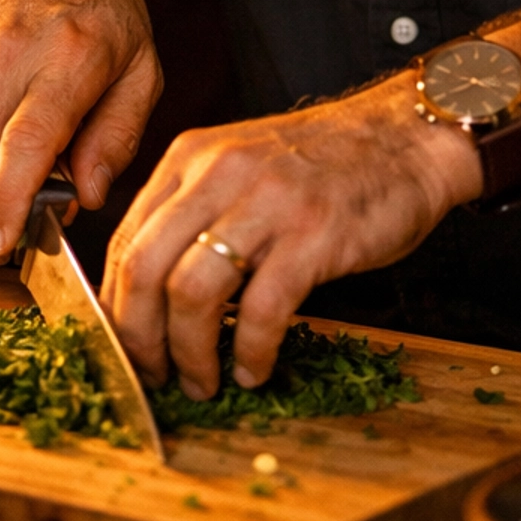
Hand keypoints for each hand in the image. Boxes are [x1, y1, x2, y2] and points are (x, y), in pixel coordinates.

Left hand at [102, 84, 478, 398]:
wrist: (405, 138)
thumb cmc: (323, 164)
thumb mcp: (239, 166)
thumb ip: (192, 211)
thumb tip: (147, 292)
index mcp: (189, 159)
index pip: (123, 241)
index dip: (115, 307)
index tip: (124, 347)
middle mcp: (218, 174)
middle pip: (143, 269)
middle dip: (139, 338)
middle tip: (153, 374)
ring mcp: (266, 203)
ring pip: (192, 293)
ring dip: (189, 354)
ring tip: (202, 381)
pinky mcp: (313, 236)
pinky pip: (261, 310)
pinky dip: (249, 351)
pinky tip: (253, 369)